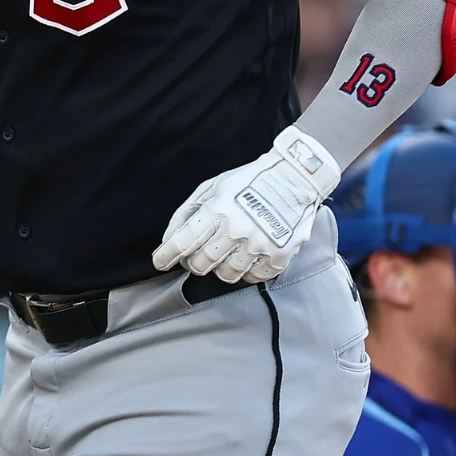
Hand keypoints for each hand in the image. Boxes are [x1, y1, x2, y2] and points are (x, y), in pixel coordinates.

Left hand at [151, 126, 339, 283]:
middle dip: (193, 262)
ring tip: (224, 253)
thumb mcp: (212, 187)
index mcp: (218, 210)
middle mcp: (237, 230)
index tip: (160, 261)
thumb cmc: (249, 181)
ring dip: (219, 267)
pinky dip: (246, 271)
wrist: (295, 178)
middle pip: (202, 263)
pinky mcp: (280, 255)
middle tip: (196, 255)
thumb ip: (188, 212)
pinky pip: (253, 277)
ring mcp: (260, 245)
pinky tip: (245, 257)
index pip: (183, 242)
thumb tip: (170, 239)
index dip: (166, 255)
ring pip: (226, 274)